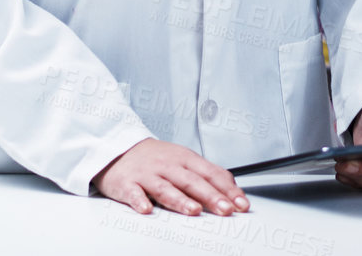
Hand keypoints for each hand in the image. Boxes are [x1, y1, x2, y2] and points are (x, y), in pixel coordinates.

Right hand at [93, 138, 249, 216]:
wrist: (120, 149)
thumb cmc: (156, 158)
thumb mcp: (184, 159)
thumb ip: (206, 174)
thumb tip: (232, 188)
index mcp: (185, 159)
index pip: (211, 173)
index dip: (228, 189)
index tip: (241, 203)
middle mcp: (168, 166)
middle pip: (192, 181)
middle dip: (211, 196)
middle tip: (226, 209)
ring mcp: (148, 175)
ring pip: (166, 188)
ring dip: (180, 200)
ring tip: (194, 211)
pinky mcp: (128, 184)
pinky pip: (134, 193)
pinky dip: (139, 201)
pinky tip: (146, 209)